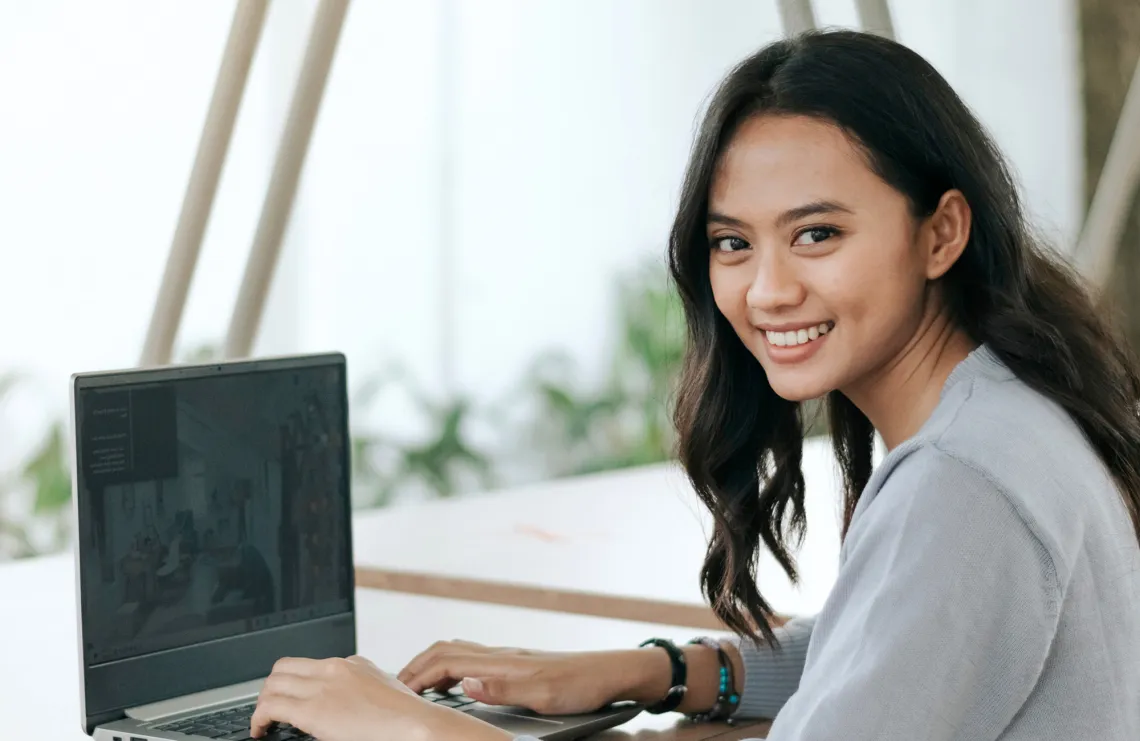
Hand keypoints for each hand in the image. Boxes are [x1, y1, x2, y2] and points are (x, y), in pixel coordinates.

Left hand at [251, 655, 510, 740]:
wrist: (417, 726)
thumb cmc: (408, 718)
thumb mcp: (385, 693)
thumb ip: (364, 689)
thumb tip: (353, 704)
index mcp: (353, 665)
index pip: (311, 665)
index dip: (296, 683)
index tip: (291, 698)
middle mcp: (335, 669)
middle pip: (285, 667)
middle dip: (272, 688)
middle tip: (270, 709)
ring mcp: (323, 686)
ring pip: (272, 683)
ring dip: (262, 702)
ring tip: (263, 721)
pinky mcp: (313, 710)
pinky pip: (270, 707)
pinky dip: (258, 718)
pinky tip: (260, 730)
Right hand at [398, 640, 663, 715]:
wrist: (612, 673)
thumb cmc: (583, 685)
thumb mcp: (544, 695)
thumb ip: (502, 689)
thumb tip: (464, 684)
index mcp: (501, 662)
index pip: (445, 661)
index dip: (415, 675)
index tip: (395, 691)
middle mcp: (500, 655)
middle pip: (444, 650)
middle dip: (415, 666)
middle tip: (394, 688)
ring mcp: (507, 658)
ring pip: (457, 652)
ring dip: (430, 665)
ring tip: (414, 686)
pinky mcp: (515, 665)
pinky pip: (471, 660)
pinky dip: (449, 668)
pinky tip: (452, 685)